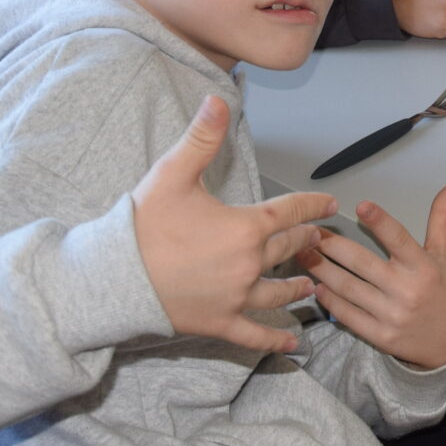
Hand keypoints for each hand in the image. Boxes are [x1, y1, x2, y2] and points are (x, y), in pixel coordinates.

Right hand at [131, 96, 335, 353]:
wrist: (116, 278)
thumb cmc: (144, 226)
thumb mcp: (172, 174)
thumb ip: (202, 137)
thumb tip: (217, 100)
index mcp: (245, 228)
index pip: (290, 213)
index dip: (313, 207)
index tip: (330, 205)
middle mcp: (249, 264)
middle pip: (287, 249)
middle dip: (306, 241)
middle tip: (319, 239)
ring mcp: (237, 297)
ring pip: (280, 292)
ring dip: (299, 286)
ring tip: (311, 284)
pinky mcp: (220, 323)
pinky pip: (256, 334)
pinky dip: (276, 341)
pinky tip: (292, 346)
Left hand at [300, 185, 445, 368]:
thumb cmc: (443, 293)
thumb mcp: (445, 255)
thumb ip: (443, 218)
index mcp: (423, 267)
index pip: (400, 239)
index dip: (381, 222)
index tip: (361, 206)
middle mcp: (407, 290)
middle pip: (361, 263)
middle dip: (331, 246)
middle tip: (310, 232)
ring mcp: (391, 315)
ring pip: (347, 288)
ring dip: (321, 269)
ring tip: (303, 254)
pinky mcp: (379, 336)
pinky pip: (347, 314)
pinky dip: (329, 299)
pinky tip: (316, 286)